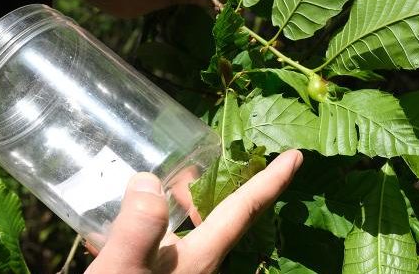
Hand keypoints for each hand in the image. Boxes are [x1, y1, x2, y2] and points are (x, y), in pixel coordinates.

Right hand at [84, 149, 302, 273]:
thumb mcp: (124, 270)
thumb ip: (139, 228)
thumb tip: (148, 181)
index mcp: (203, 256)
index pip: (245, 209)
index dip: (271, 181)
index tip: (296, 157)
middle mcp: (199, 263)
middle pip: (222, 214)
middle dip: (217, 185)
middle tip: (198, 162)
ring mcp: (181, 271)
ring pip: (194, 228)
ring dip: (184, 203)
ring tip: (160, 185)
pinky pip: (166, 243)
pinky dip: (154, 225)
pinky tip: (122, 223)